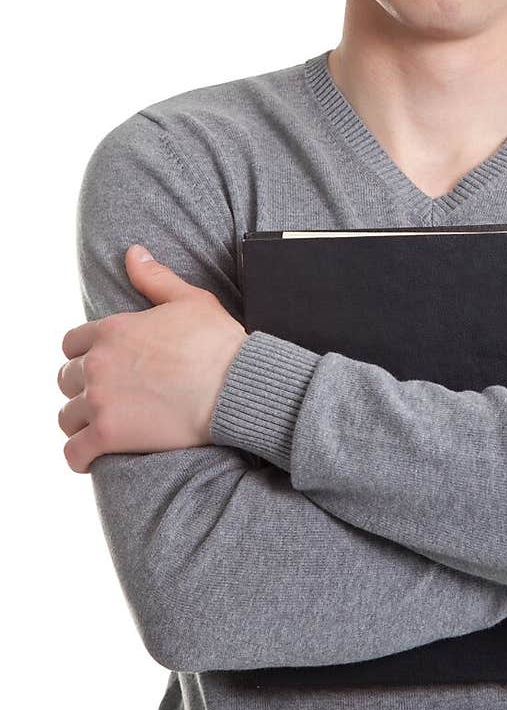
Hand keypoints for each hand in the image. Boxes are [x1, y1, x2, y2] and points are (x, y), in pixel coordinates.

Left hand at [58, 244, 246, 472]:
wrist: (237, 386)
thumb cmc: (219, 343)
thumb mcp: (189, 299)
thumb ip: (154, 277)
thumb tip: (133, 252)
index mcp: (111, 331)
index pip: (72, 344)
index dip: (85, 356)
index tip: (103, 368)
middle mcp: (98, 364)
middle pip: (66, 379)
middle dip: (82, 388)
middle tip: (108, 399)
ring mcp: (100, 401)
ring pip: (67, 417)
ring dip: (81, 423)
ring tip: (101, 429)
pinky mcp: (109, 435)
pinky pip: (74, 453)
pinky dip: (80, 457)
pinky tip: (93, 457)